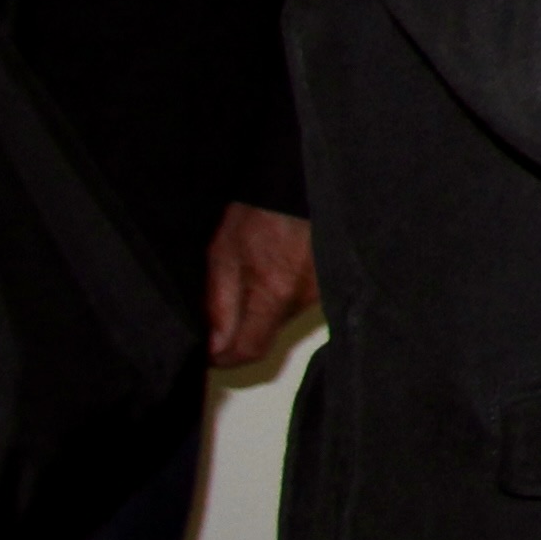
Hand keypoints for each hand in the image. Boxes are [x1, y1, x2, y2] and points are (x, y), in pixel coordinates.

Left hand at [203, 203, 316, 369]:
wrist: (300, 183)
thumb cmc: (260, 211)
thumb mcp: (222, 255)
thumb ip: (218, 305)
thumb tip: (214, 347)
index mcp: (274, 293)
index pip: (248, 350)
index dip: (224, 356)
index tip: (209, 350)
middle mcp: (304, 298)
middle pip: (266, 334)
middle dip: (243, 326)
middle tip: (227, 296)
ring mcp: (322, 291)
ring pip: (282, 316)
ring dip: (265, 305)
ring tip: (256, 271)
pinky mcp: (331, 281)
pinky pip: (300, 299)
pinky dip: (284, 290)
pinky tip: (278, 264)